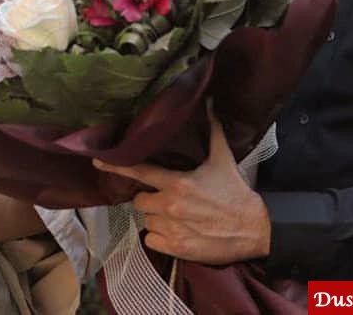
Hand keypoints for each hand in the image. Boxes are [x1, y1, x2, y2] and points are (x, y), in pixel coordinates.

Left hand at [94, 108, 270, 263]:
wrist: (254, 228)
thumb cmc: (235, 192)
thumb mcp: (223, 158)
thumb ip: (213, 131)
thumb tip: (209, 104)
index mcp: (177, 183)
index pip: (139, 171)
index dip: (116, 166)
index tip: (98, 161)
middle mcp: (170, 206)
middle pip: (139, 201)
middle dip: (149, 199)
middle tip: (166, 198)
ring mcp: (172, 230)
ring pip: (146, 222)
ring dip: (156, 219)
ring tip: (177, 216)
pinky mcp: (177, 249)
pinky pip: (152, 241)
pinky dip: (160, 238)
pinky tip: (177, 232)